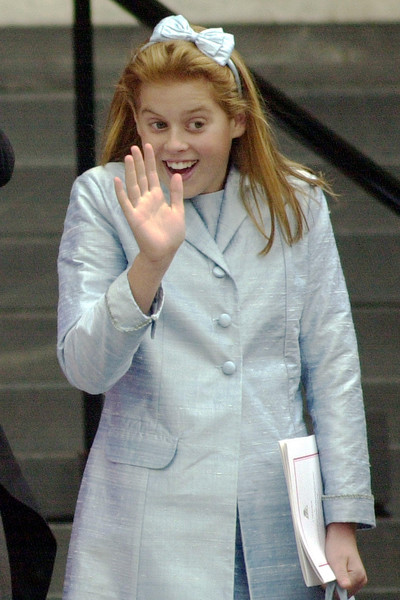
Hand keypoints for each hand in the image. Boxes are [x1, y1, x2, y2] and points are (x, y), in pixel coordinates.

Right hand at [114, 143, 184, 266]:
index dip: (151, 161)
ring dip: (131, 172)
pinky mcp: (134, 218)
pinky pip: (126, 203)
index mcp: (157, 198)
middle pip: (141, 177)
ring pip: (133, 186)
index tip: (149, 146)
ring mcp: (139, 208)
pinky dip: (120, 192)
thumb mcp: (178, 210)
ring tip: (128, 157)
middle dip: (139, 162)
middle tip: (135, 146)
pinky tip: (117, 180)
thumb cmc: (171, 234)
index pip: (152, 175)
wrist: (165, 252)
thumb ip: (176, 193)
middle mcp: (146, 200)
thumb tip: (176, 174)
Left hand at [325, 523, 366, 597]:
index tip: (326, 576)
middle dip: (333, 583)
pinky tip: (332, 568)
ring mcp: (357, 578)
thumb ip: (341, 575)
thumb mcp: (337, 560)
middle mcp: (360, 580)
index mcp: (359, 577)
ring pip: (341, 587)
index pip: (343, 593)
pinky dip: (335, 577)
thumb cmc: (338, 544)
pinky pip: (341, 582)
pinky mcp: (352, 575)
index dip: (332, 586)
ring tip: (331, 567)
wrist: (340, 532)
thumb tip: (345, 587)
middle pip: (343, 592)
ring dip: (333, 580)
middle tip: (328, 569)